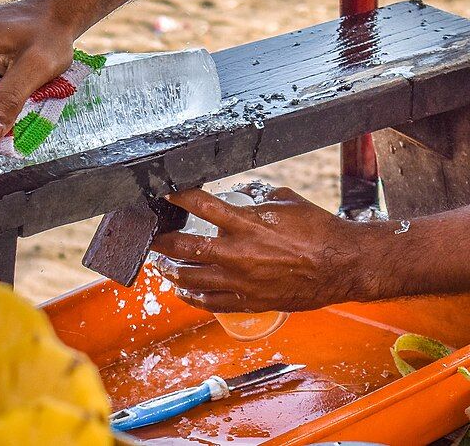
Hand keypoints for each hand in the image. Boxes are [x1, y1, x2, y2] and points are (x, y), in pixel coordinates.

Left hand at [151, 185, 393, 312]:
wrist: (344, 265)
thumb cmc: (319, 230)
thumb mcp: (285, 199)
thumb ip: (255, 194)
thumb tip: (236, 192)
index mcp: (247, 224)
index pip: (201, 205)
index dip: (178, 197)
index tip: (164, 194)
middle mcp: (238, 254)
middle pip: (184, 248)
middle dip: (162, 242)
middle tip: (151, 237)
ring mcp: (242, 281)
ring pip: (191, 279)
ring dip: (170, 271)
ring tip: (160, 264)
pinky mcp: (250, 301)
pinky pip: (211, 303)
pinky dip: (192, 297)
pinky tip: (183, 291)